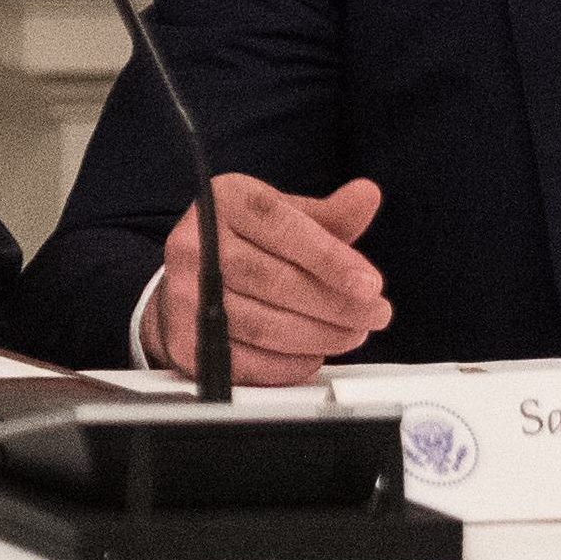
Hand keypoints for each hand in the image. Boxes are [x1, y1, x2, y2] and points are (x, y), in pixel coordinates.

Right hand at [145, 174, 389, 385]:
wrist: (189, 283)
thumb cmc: (245, 245)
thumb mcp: (285, 220)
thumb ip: (328, 216)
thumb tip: (368, 195)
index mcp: (225, 201)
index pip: (280, 225)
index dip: (329, 257)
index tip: (370, 284)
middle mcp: (194, 241)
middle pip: (274, 279)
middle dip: (336, 303)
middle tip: (376, 315)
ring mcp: (184, 292)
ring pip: (264, 324)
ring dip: (320, 335)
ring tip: (353, 334)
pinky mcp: (185, 339)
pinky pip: (248, 362)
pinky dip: (291, 364)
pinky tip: (315, 354)